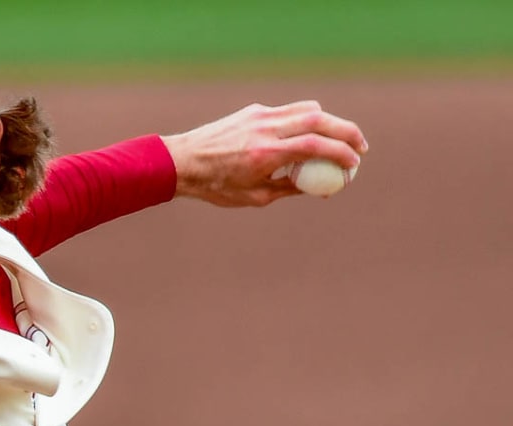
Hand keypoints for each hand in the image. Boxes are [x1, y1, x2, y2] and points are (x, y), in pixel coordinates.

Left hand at [161, 100, 368, 206]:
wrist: (182, 162)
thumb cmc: (216, 186)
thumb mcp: (255, 197)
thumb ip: (290, 188)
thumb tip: (319, 186)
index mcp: (265, 154)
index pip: (315, 145)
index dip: (341, 153)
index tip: (354, 164)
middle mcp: (265, 129)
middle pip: (320, 120)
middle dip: (347, 132)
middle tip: (361, 148)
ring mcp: (259, 115)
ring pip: (307, 109)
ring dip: (330, 123)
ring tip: (340, 140)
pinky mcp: (254, 110)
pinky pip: (289, 110)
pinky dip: (307, 120)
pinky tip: (309, 136)